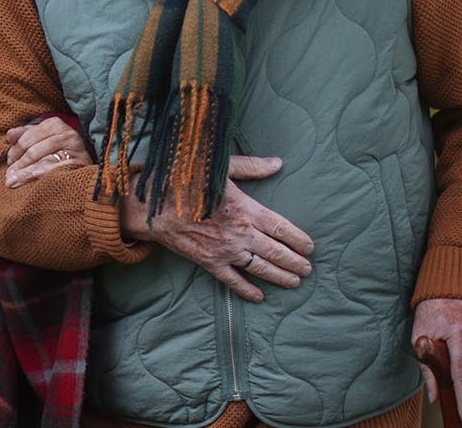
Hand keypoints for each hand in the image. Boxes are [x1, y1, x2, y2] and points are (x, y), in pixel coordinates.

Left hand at [4, 117, 92, 187]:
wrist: (85, 161)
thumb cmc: (59, 149)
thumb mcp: (42, 138)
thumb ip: (25, 134)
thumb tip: (9, 135)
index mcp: (54, 124)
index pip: (28, 137)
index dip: (15, 151)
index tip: (9, 162)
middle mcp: (66, 133)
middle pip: (34, 150)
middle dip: (19, 164)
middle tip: (8, 177)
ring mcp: (75, 148)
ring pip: (44, 160)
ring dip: (26, 172)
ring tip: (13, 182)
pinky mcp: (81, 162)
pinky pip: (59, 168)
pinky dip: (46, 172)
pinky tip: (35, 177)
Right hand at [118, 155, 314, 301]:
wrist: (151, 205)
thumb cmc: (185, 179)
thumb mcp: (221, 166)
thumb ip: (252, 167)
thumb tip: (278, 163)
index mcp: (246, 209)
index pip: (281, 228)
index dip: (299, 239)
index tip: (310, 247)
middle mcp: (240, 233)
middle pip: (276, 252)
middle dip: (295, 262)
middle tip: (308, 269)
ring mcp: (225, 250)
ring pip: (260, 269)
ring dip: (280, 277)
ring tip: (295, 282)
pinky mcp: (209, 262)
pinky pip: (233, 280)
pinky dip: (247, 290)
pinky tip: (259, 297)